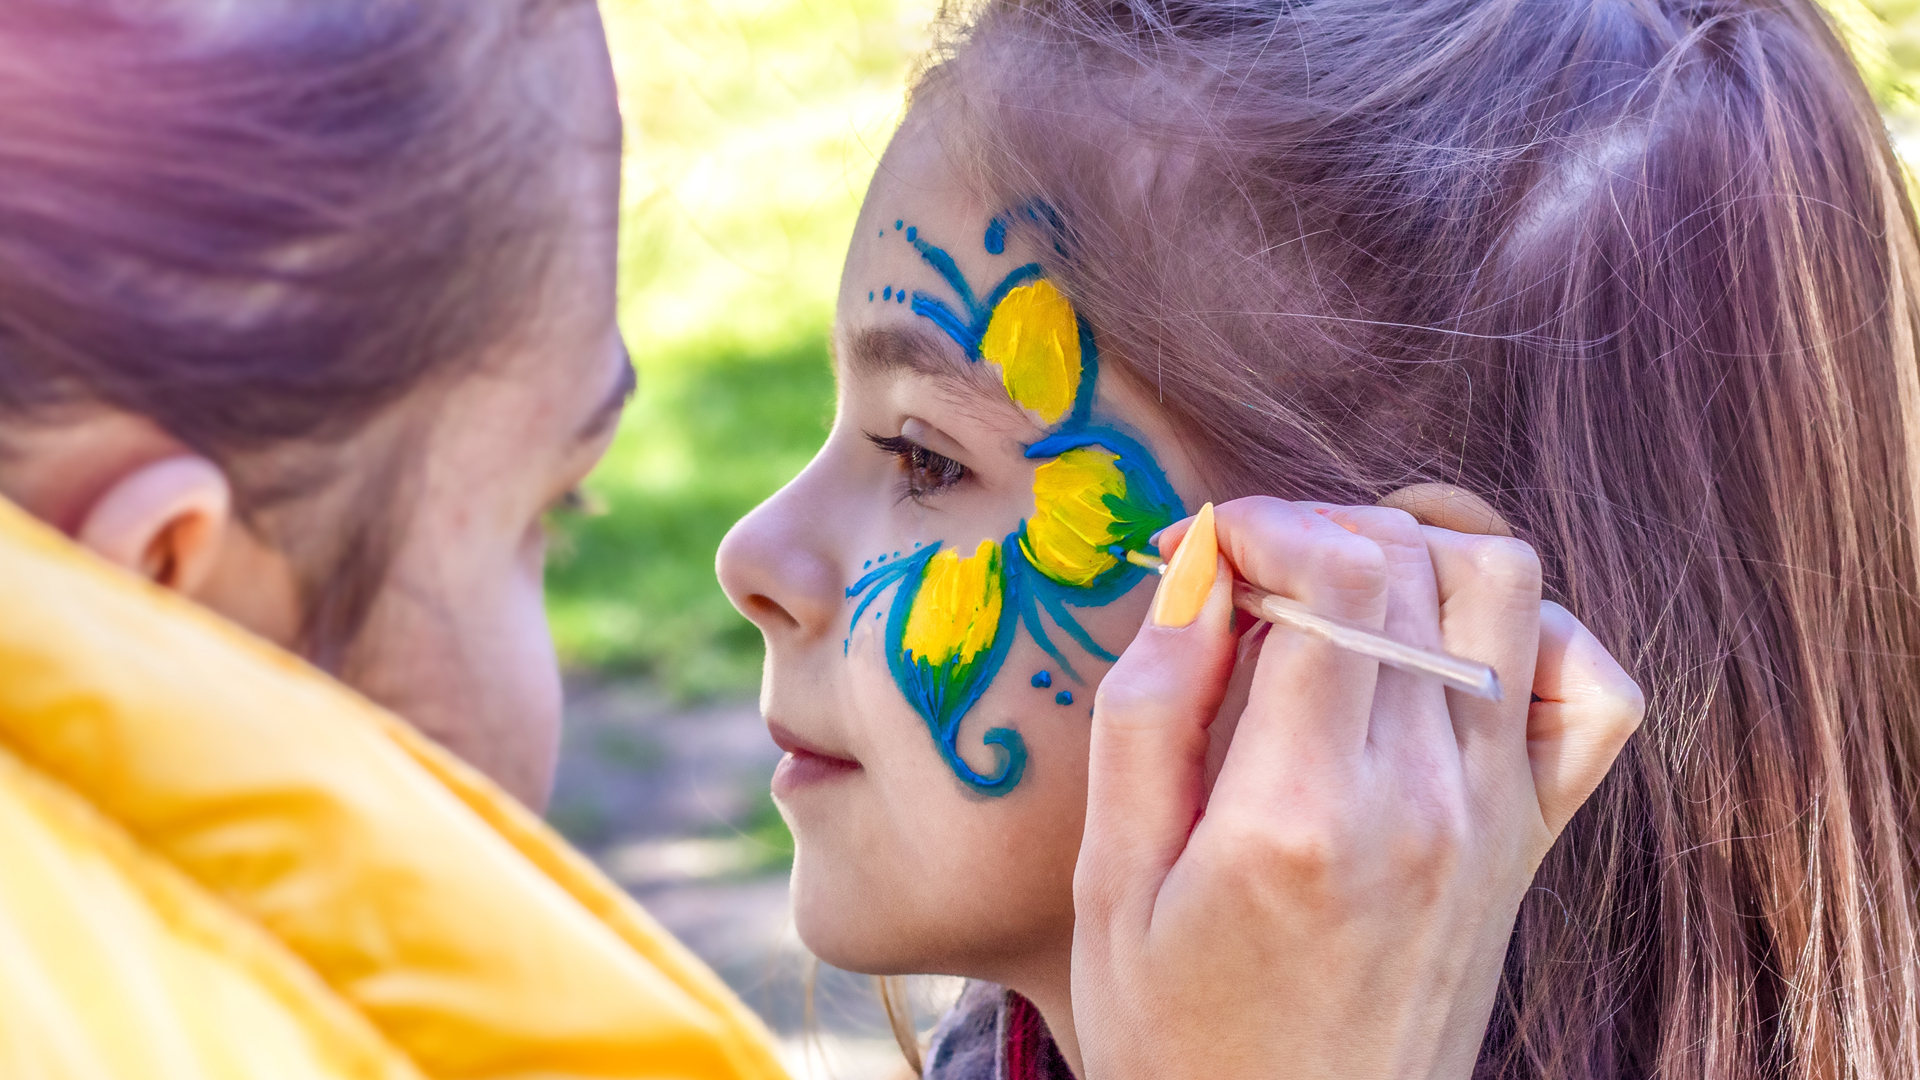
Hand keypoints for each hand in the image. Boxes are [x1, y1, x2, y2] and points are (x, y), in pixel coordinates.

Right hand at [1070, 496, 1642, 1079]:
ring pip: (1509, 588)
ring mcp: (1494, 817)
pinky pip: (1589, 692)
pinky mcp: (1529, 841)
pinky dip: (1534, 630)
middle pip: (1416, 559)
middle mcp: (1422, 800)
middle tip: (1248, 573)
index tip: (1205, 545)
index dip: (1263, 518)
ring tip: (1340, 584)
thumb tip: (1196, 570)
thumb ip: (1147, 713)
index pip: (1338, 571)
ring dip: (1420, 548)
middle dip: (1319, 523)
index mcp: (1300, 812)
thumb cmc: (1178, 1033)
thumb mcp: (1111, 883)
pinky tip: (1446, 648)